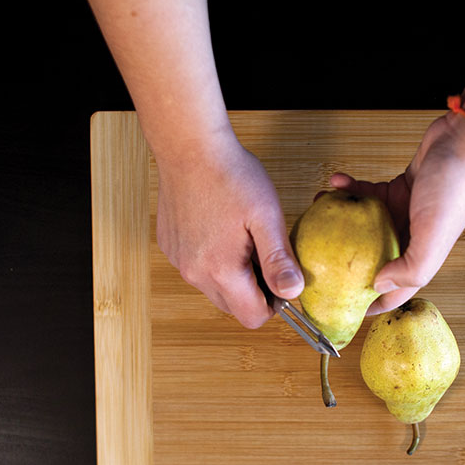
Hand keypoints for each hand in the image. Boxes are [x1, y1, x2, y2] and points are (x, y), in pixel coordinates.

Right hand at [155, 132, 303, 328]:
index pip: (253, 317)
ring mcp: (179, 261)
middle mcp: (194, 272)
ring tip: (244, 237)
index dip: (275, 303)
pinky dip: (214, 259)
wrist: (189, 146)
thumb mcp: (266, 216)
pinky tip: (223, 229)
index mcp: (220, 270)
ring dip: (235, 276)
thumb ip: (279, 259)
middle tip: (265, 252)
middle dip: (255, 290)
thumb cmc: (230, 175)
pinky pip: (199, 269)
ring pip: (215, 289)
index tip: (282, 276)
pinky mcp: (171, 248)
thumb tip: (293, 292)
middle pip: (234, 307)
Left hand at [331, 111, 464, 314]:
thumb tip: (379, 286)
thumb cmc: (456, 186)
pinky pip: (367, 194)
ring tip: (320, 209)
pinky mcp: (398, 189)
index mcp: (423, 256)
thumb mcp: (434, 235)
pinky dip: (351, 189)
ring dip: (341, 218)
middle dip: (343, 259)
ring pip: (364, 225)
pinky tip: (337, 182)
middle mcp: (412, 238)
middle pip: (372, 259)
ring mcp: (403, 213)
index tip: (341, 309)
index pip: (395, 291)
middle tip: (315, 255)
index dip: (370, 304)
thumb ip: (412, 268)